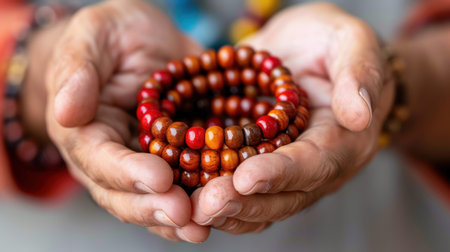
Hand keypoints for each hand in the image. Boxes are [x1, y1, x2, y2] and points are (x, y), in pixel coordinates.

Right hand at [44, 0, 207, 241]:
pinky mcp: (174, 159)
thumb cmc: (114, 33)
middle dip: (154, 207)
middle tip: (184, 214)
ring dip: (177, 218)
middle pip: (124, 194)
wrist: (143, 38)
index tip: (159, 177)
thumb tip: (66, 111)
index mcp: (84, 130)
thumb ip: (76, 69)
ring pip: (153, 200)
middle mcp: (111, 156)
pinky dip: (199, 202)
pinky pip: (183, 187)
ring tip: (203, 225)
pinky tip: (221, 210)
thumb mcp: (93, 35)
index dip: (127, 173)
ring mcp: (143, 162)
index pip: (99, 159)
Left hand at [191, 3, 393, 233]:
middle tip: (207, 204)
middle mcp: (317, 166)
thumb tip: (360, 114)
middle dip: (244, 202)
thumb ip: (357, 73)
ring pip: (262, 205)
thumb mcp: (349, 41)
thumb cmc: (330, 42)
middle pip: (284, 197)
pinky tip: (189, 200)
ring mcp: (288, 173)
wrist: (307, 52)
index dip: (280, 173)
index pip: (314, 163)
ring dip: (227, 211)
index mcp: (344, 139)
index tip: (245, 177)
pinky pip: (244, 195)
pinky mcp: (263, 169)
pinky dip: (218, 202)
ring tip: (191, 209)